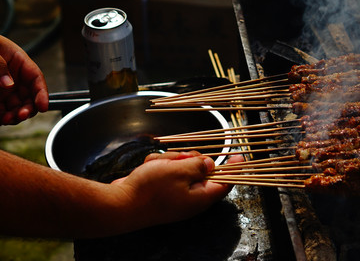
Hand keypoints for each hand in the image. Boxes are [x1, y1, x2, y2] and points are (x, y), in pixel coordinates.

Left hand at [0, 15, 47, 124]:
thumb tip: (9, 84)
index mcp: (18, 61)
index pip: (35, 78)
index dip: (42, 93)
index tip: (43, 107)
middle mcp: (14, 76)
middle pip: (29, 97)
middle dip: (27, 109)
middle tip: (19, 116)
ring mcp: (3, 88)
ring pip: (16, 107)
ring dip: (14, 116)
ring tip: (4, 119)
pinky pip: (1, 111)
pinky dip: (0, 118)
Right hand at [109, 152, 243, 230]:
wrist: (119, 204)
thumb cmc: (150, 190)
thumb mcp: (179, 171)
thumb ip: (199, 166)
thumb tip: (212, 164)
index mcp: (201, 197)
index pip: (225, 182)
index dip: (234, 167)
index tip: (240, 154)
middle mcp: (191, 198)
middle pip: (201, 169)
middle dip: (189, 158)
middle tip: (180, 158)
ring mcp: (175, 195)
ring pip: (181, 166)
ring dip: (170, 161)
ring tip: (158, 166)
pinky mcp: (162, 190)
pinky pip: (166, 171)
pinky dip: (158, 166)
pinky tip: (149, 169)